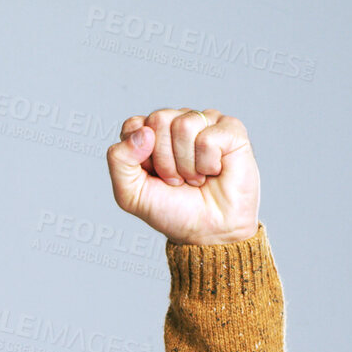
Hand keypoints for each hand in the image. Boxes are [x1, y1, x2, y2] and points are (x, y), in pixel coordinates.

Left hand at [104, 108, 258, 244]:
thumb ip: (119, 160)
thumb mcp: (130, 193)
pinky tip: (214, 171)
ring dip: (186, 164)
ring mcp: (205, 123)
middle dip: (164, 160)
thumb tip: (143, 131)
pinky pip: (208, 137)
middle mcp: (177, 122)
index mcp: (150, 132)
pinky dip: (207, 164)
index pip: (134, 125)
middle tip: (176, 180)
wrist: (209, 232)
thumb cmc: (172, 211)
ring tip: (195, 177)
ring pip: (184, 125)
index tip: (152, 175)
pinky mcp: (231, 129)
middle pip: (158, 120)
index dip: (140, 155)